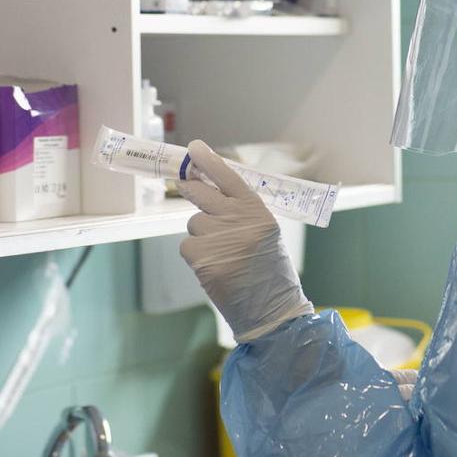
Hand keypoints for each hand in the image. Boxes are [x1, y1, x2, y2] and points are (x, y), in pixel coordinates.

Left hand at [177, 140, 312, 341]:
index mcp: (256, 210)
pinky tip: (215, 267)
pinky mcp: (201, 258)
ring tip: (222, 254)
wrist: (271, 309)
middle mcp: (236, 219)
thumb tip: (210, 193)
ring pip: (194, 223)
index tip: (194, 148)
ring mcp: (217, 238)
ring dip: (202, 235)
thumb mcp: (264, 231)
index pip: (228, 177)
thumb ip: (241, 212)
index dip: (208, 160)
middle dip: (190, 187)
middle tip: (184, 184)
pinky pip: (187, 246)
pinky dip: (197, 255)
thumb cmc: (270, 270)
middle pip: (201, 192)